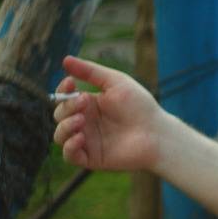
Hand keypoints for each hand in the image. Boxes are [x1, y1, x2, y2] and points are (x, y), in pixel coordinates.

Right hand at [52, 56, 163, 172]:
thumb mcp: (116, 82)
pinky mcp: (92, 158)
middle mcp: (85, 122)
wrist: (157, 133)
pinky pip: (70, 155)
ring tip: (80, 120)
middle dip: (67, 106)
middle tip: (84, 102)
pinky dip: (69, 146)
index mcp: (89, 105)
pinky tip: (80, 137)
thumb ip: (90, 72)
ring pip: (59, 135)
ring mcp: (88, 141)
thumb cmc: (141, 106)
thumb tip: (65, 59)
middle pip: (59, 115)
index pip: (64, 98)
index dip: (62, 90)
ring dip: (64, 126)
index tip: (71, 82)